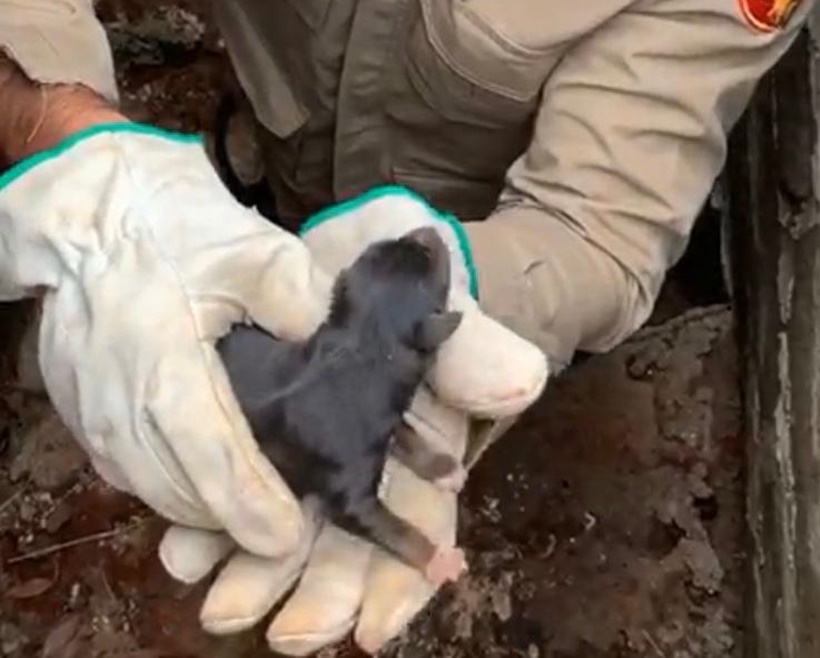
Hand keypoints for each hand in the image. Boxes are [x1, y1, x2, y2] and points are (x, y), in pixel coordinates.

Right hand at [0, 118, 333, 556]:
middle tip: (288, 526)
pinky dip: (172, 483)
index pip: (213, 462)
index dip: (253, 508)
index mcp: (165, 367)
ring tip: (254, 507)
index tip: (289, 537)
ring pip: (152, 491)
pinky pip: (129, 471)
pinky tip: (207, 476)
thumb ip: (303, 304)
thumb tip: (338, 354)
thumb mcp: (256, 251)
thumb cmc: (174, 226)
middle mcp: (119, 409)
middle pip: (180, 494)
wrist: (90, 211)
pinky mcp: (79, 415)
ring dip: (203, 508)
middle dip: (234, 522)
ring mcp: (91, 417)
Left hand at [159, 186, 549, 654]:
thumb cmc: (414, 279)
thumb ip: (476, 348)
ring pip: (282, 528)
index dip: (400, 581)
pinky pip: (227, 486)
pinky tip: (183, 548)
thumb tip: (518, 388)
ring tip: (220, 603)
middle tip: (286, 634)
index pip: (417, 526)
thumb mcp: (443, 303)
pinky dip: (208, 523)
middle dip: (318, 593)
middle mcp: (357, 461)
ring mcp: (301, 449)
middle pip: (344, 544)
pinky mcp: (252, 429)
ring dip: (254, 573)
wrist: (351, 250)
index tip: (372, 628)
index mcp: (413, 448)